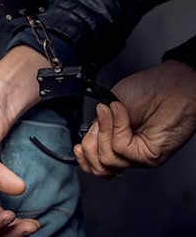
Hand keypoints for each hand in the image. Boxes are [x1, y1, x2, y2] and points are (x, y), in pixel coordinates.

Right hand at [74, 60, 195, 177]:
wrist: (172, 84)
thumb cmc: (147, 90)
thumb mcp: (110, 105)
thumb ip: (97, 126)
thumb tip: (86, 141)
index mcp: (116, 142)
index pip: (95, 164)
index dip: (84, 157)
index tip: (79, 145)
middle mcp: (127, 153)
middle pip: (98, 167)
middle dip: (91, 144)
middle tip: (99, 121)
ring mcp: (138, 157)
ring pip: (108, 159)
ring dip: (105, 130)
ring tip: (112, 110)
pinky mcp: (148, 157)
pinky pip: (121, 149)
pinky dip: (117, 127)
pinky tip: (121, 112)